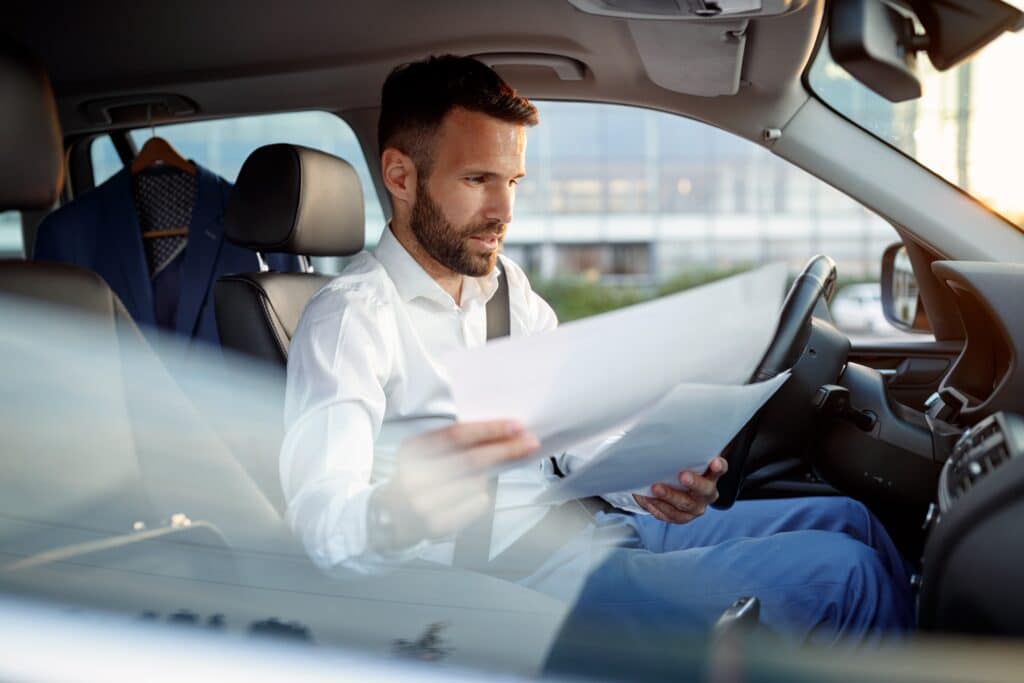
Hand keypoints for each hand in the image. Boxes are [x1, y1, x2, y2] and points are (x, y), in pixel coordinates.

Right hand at [370, 420, 538, 549]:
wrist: (388, 517)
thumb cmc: (417, 478)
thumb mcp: (426, 453)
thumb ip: (457, 444)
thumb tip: (504, 436)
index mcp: (412, 450)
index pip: (457, 434)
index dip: (489, 429)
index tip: (516, 426)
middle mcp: (414, 476)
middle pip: (471, 459)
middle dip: (506, 450)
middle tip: (529, 444)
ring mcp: (423, 504)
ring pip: (476, 483)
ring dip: (488, 477)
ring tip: (483, 476)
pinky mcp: (435, 526)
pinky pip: (475, 505)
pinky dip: (482, 497)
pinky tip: (473, 495)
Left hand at [632, 456, 727, 524]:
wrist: (680, 491)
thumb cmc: (681, 469)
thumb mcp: (685, 460)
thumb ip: (684, 451)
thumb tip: (665, 429)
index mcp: (712, 476)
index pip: (719, 469)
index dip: (718, 467)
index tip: (715, 462)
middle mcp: (707, 494)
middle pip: (704, 490)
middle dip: (693, 483)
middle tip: (682, 476)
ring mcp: (695, 508)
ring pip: (684, 505)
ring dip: (669, 497)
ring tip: (655, 488)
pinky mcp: (681, 517)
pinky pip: (669, 515)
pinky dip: (656, 507)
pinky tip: (647, 498)